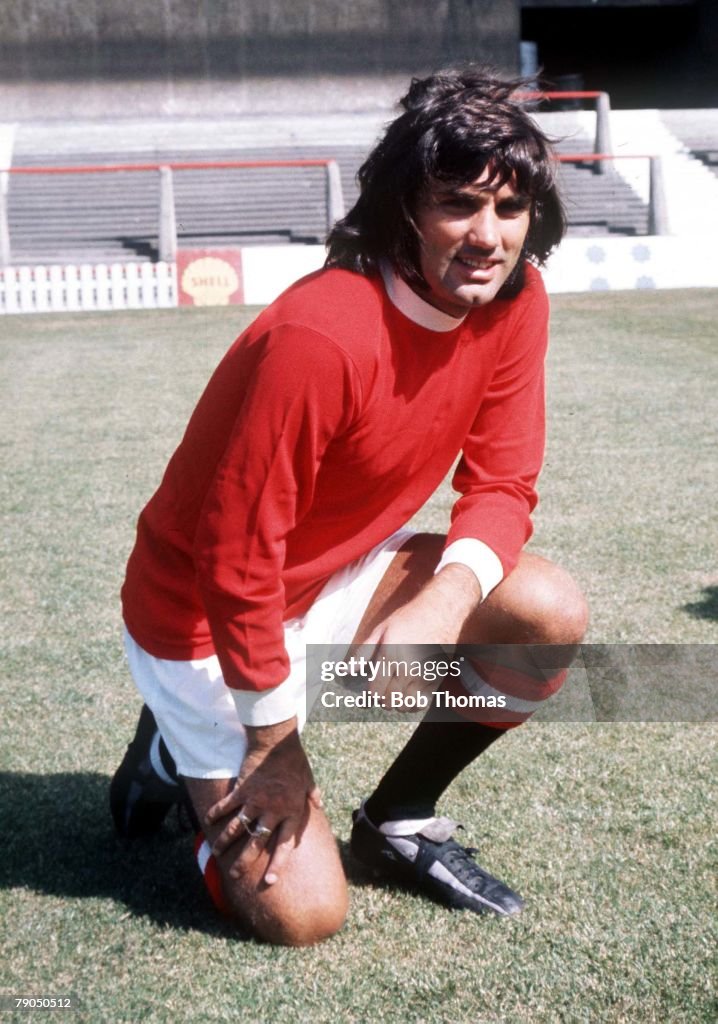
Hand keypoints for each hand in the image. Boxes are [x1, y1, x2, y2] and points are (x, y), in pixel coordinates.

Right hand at [204, 717, 321, 885]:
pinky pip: (227, 806)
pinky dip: (216, 814)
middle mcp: (273, 811)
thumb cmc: (295, 761)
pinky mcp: (242, 790)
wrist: (277, 743)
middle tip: (234, 875)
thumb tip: (320, 804)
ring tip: (215, 854)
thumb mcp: (308, 779)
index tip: (269, 881)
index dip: (277, 864)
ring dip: (225, 842)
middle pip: (257, 842)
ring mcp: (256, 801)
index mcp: (291, 812)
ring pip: (238, 828)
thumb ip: (313, 795)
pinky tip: (207, 823)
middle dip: (244, 861)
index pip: (284, 844)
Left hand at [362, 564, 481, 707]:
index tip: (372, 688)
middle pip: (389, 701)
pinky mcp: (437, 678)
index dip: (371, 694)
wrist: (441, 610)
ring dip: (396, 703)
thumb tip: (346, 670)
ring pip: (404, 705)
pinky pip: (421, 703)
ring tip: (395, 691)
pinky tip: (408, 694)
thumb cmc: (409, 618)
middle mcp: (407, 669)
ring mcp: (424, 676)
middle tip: (383, 689)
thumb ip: (363, 652)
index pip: (376, 691)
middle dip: (382, 699)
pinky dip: (412, 704)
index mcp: (390, 656)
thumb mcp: (381, 629)